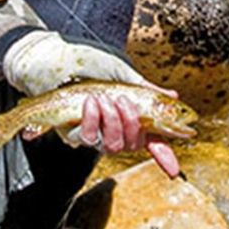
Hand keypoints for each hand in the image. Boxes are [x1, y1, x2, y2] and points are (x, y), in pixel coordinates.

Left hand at [3, 29, 181, 176]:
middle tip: (123, 101)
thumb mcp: (120, 71)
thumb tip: (172, 97)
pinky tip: (89, 102)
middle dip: (132, 124)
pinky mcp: (74, 134)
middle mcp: (114, 128)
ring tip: (102, 98)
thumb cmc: (87, 62)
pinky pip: (89, 138)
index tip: (173, 169)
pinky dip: (92, 119)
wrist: (54, 58)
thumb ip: (144, 88)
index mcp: (129, 114)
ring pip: (113, 145)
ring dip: (111, 121)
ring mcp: (95, 132)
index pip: (151, 139)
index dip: (163, 155)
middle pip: (133, 144)